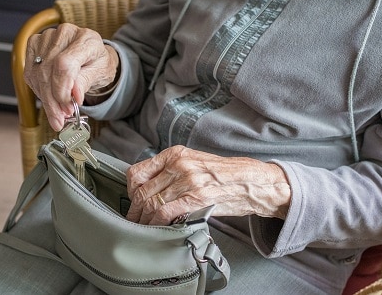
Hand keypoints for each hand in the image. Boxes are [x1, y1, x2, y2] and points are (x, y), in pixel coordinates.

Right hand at [24, 23, 118, 130]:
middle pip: (49, 71)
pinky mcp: (34, 45)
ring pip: (38, 74)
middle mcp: (64, 33)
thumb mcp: (99, 74)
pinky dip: (39, 91)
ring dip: (46, 99)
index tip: (68, 107)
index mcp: (86, 38)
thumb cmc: (97, 63)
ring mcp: (47, 37)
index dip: (63, 89)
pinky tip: (50, 99)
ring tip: (57, 113)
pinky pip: (31, 73)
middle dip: (54, 100)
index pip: (65, 64)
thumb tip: (74, 96)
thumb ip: (85, 82)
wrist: (91, 56)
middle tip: (61, 117)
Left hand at [126, 145, 290, 224]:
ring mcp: (187, 181)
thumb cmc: (223, 175)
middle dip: (134, 210)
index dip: (130, 191)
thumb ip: (170, 172)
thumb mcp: (193, 163)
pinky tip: (155, 228)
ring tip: (142, 228)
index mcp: (175, 154)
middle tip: (133, 220)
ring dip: (143, 220)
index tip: (133, 201)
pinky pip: (164, 212)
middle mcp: (178, 165)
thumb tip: (149, 189)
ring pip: (151, 203)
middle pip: (141, 191)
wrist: (251, 181)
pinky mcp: (196, 198)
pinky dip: (155, 223)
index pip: (137, 172)